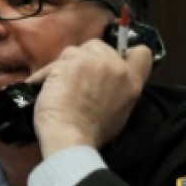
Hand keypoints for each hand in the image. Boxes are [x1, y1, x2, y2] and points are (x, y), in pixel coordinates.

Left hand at [29, 39, 152, 156]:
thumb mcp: (118, 113)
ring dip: (66, 66)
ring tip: (59, 87)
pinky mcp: (72, 61)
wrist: (71, 139)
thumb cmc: (91, 134)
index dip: (125, 53)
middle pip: (100, 47)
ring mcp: (95, 62)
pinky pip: (55, 62)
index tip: (110, 62)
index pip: (141, 53)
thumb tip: (106, 84)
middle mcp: (117, 68)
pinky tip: (44, 88)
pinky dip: (47, 74)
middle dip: (87, 59)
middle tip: (77, 80)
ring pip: (76, 51)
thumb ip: (118, 91)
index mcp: (132, 82)